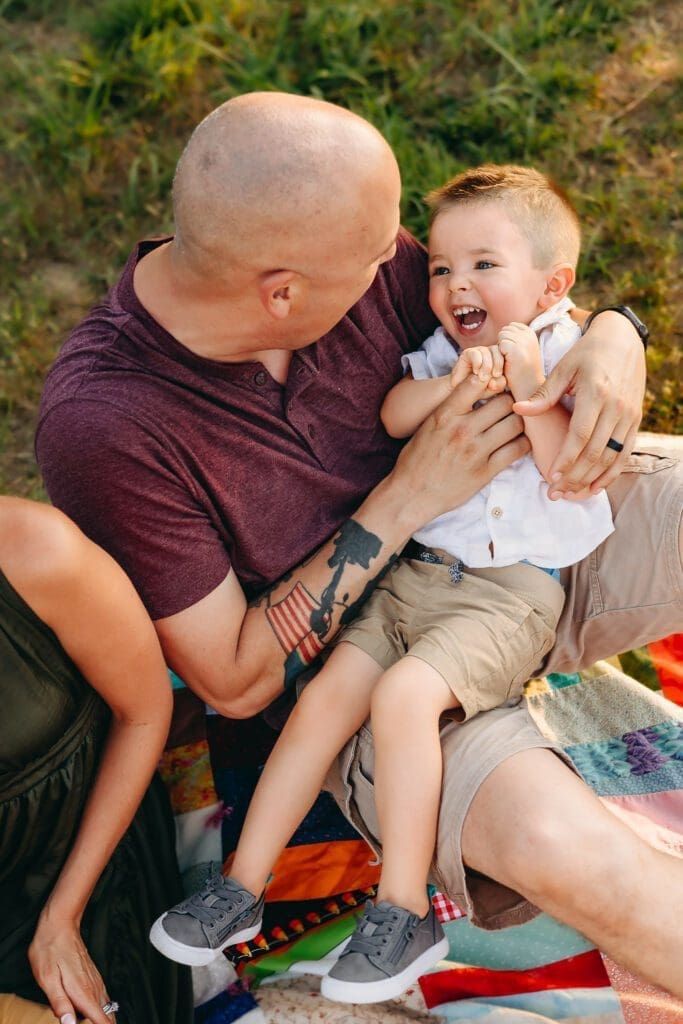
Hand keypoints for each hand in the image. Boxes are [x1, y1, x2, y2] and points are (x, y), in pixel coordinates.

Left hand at [28, 915, 116, 1023]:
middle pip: (107, 1015)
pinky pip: (102, 997)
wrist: (60, 925)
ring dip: (105, 1018)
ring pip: (106, 1006)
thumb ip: (60, 1003)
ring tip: (102, 1023)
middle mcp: (92, 986)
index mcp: (82, 991)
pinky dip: (102, 1009)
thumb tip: (70, 1023)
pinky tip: (98, 1013)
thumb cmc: (50, 950)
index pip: (100, 1018)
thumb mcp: (47, 979)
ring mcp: (94, 980)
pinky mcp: (92, 975)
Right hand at [391, 372, 529, 527]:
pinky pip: (517, 449)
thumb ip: (451, 409)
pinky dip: (522, 443)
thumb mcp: (427, 426)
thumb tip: (474, 390)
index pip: (476, 382)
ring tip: (514, 424)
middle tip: (511, 407)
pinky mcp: (486, 472)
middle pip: (504, 402)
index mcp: (444, 415)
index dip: (490, 381)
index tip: (494, 386)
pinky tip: (517, 442)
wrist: (411, 495)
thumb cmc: (417, 459)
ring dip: (518, 422)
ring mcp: (475, 451)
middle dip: (509, 402)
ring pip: (515, 424)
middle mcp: (461, 430)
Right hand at [450, 344, 505, 392]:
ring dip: (487, 365)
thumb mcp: (492, 388)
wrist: (460, 391)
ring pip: (488, 351)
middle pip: (498, 350)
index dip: (503, 364)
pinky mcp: (468, 353)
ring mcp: (479, 351)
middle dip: (497, 364)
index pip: (507, 354)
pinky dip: (477, 363)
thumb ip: (500, 383)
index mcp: (499, 359)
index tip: (498, 375)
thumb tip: (500, 376)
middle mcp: (490, 352)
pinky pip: (476, 354)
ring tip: (482, 377)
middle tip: (492, 376)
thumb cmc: (479, 389)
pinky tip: (475, 372)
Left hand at [497, 322, 542, 399]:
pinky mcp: (516, 349)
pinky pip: (500, 344)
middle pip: (505, 330)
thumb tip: (503, 330)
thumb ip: (516, 338)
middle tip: (512, 360)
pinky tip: (508, 364)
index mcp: (531, 333)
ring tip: (510, 362)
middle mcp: (530, 335)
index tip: (514, 355)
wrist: (528, 389)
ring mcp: (524, 341)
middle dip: (504, 344)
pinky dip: (500, 355)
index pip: (511, 327)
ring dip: (501, 349)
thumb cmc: (521, 373)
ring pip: (502, 336)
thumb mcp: (523, 351)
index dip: (508, 341)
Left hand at [512, 311, 644, 494]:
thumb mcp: (563, 368)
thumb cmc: (586, 353)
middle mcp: (616, 407)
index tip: (551, 476)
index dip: (566, 458)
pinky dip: (611, 473)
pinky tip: (595, 488)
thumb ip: (543, 394)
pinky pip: (625, 453)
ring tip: (571, 494)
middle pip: (595, 452)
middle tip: (555, 493)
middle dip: (575, 476)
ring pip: (611, 457)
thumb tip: (517, 410)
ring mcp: (629, 415)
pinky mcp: (635, 420)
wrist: (622, 339)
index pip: (580, 435)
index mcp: (596, 394)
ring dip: (591, 479)